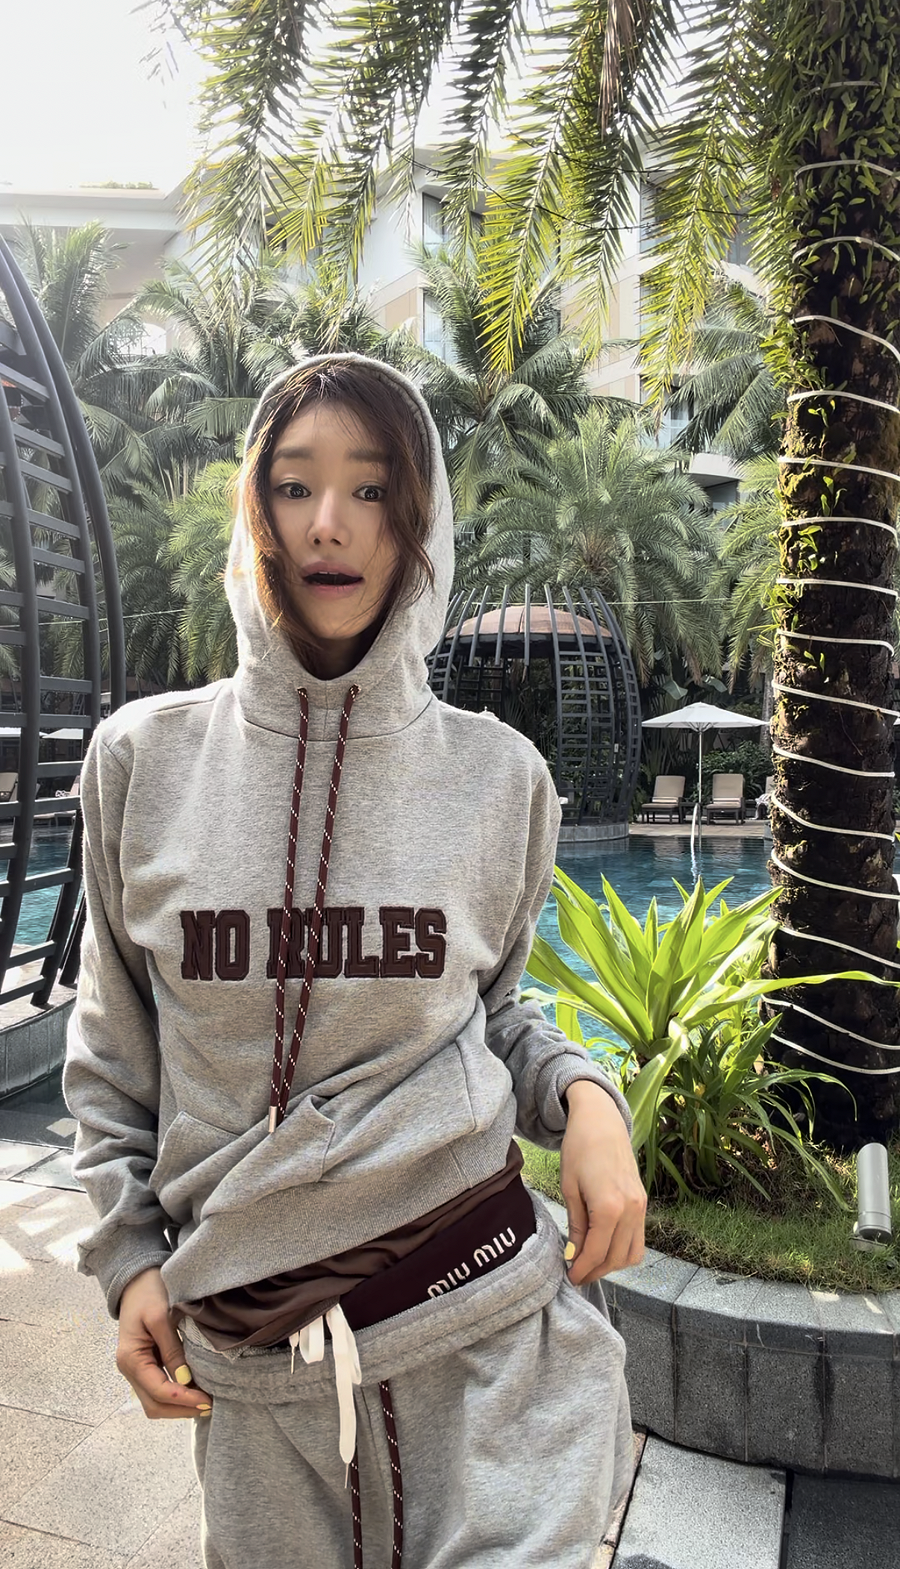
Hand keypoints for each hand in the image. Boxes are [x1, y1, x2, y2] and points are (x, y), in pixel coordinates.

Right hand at [117, 1267, 211, 1419]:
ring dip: (178, 1407)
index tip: (207, 1400)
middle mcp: (129, 1370)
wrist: (136, 1278)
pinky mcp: (145, 1365)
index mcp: (130, 1359)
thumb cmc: (148, 1292)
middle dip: (181, 1410)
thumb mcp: (161, 1317)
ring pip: (155, 1402)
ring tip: (205, 1403)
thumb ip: (172, 1350)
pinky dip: (175, 1396)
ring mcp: (136, 1369)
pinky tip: (194, 1392)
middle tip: (210, 1406)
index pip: (158, 1391)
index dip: (183, 1399)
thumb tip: (185, 1381)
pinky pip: (158, 1389)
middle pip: (154, 1404)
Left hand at [559, 1080, 646, 1285]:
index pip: (597, 1253)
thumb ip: (576, 1225)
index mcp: (609, 1206)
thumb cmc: (579, 1149)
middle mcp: (631, 1210)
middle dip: (596, 1271)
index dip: (582, 1270)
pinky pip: (639, 1239)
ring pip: (632, 1254)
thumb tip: (574, 1255)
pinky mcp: (643, 1202)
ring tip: (590, 1262)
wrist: (601, 1120)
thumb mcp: (570, 1188)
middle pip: (616, 1258)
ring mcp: (641, 1206)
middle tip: (577, 1274)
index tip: (570, 1277)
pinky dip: (623, 1250)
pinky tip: (605, 1246)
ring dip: (612, 1264)